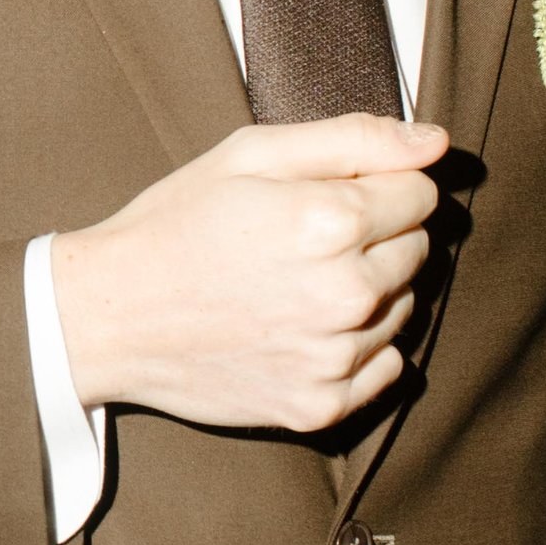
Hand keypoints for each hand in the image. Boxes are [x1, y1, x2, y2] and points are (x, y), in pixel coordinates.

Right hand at [52, 112, 446, 431]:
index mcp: (332, 221)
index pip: (421, 193)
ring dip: (369, 293)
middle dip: (377, 237)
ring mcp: (334, 357)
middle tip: (303, 240)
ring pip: (405, 308)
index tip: (329, 195)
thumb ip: (353, 139)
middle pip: (418, 250)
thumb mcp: (251, 154)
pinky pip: (387, 367)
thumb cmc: (176, 224)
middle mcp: (346, 294)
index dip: (378, 185)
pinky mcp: (320, 405)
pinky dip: (358, 348)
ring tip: (296, 284)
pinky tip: (302, 329)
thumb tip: (437, 143)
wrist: (108, 316)